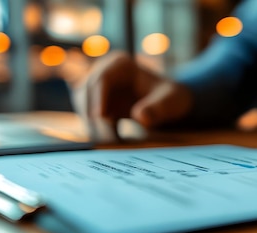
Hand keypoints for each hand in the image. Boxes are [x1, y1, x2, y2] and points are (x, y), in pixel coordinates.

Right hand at [70, 51, 192, 140]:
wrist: (169, 104)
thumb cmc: (171, 97)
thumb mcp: (171, 101)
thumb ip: (158, 108)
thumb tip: (140, 117)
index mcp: (120, 64)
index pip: (101, 79)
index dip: (98, 98)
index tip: (101, 117)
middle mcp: (103, 72)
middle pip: (88, 94)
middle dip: (95, 117)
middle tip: (106, 140)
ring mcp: (96, 89)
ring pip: (85, 108)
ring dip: (94, 126)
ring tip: (110, 144)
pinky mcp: (95, 105)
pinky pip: (89, 118)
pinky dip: (97, 131)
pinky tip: (110, 143)